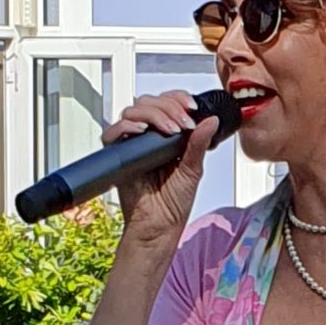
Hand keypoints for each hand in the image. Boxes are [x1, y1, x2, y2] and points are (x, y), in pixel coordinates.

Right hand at [102, 91, 219, 244]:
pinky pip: (113, 132)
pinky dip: (127, 126)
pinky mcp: (118, 154)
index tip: (192, 108)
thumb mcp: (193, 169)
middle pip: (149, 102)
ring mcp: (132, 144)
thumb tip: (212, 120)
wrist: (159, 226)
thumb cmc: (174, 203)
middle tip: (183, 124)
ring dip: (154, 114)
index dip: (178, 99)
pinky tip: (142, 131)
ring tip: (170, 130)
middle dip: (169, 107)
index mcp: (167, 137)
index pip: (168, 104)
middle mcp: (148, 137)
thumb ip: (199, 143)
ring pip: (133, 111)